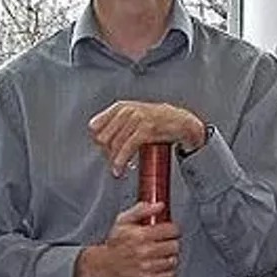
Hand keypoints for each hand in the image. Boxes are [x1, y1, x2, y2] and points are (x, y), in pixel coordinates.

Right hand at [74, 201, 180, 276]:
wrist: (101, 266)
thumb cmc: (114, 243)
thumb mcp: (123, 221)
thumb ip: (142, 210)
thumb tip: (160, 205)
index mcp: (141, 235)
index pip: (171, 230)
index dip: (174, 229)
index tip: (171, 230)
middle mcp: (145, 251)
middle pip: (174, 246)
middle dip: (172, 242)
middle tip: (166, 242)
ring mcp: (146, 267)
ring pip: (173, 260)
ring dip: (170, 257)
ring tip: (162, 254)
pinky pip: (169, 275)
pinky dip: (168, 271)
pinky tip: (161, 266)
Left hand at [88, 101, 206, 175]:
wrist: (181, 122)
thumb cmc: (158, 121)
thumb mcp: (134, 115)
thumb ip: (117, 124)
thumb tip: (99, 141)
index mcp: (120, 107)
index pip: (95, 126)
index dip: (97, 141)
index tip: (104, 150)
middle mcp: (127, 111)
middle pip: (103, 138)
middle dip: (106, 152)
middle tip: (113, 160)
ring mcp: (137, 119)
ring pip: (114, 145)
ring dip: (113, 161)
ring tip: (116, 169)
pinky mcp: (146, 130)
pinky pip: (127, 149)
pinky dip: (121, 162)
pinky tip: (120, 170)